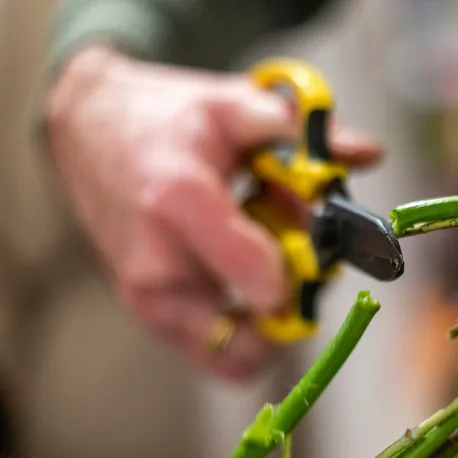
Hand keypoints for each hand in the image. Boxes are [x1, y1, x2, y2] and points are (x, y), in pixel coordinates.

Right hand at [46, 46, 380, 378]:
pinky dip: (249, 327)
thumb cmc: (164, 119)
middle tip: (301, 247)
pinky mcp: (149, 317)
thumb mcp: (233, 103)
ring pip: (241, 353)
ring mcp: (149, 301)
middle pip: (260, 328)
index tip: (321, 241)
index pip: (263, 279)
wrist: (89, 132)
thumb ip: (304, 132)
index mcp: (180, 204)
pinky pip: (218, 353)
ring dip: (274, 316)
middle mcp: (158, 266)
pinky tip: (249, 275)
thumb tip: (368, 155)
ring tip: (270, 259)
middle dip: (297, 294)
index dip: (306, 270)